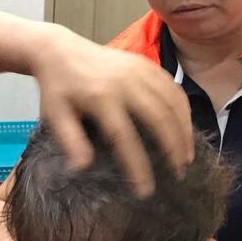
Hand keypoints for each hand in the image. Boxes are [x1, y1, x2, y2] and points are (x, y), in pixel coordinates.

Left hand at [30, 27, 192, 191]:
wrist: (60, 50)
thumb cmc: (57, 88)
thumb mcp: (55, 115)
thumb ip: (69, 141)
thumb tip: (82, 168)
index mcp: (100, 98)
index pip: (124, 137)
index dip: (137, 166)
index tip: (145, 190)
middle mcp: (125, 82)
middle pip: (158, 117)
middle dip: (172, 148)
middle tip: (178, 173)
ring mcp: (139, 70)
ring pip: (172, 102)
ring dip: (184, 131)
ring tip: (187, 156)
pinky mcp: (146, 63)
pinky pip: (172, 87)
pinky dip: (183, 109)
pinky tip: (185, 128)